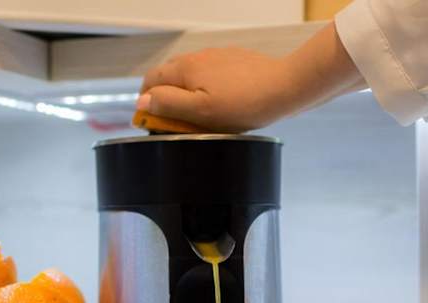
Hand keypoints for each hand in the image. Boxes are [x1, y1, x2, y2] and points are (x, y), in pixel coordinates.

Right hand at [138, 47, 297, 132]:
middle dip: (165, 96)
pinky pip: (211, 73)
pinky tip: (220, 102)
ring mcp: (217, 57)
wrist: (286, 87)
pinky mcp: (235, 61)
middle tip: (172, 120)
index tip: (149, 119)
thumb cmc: (243, 104)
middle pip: (169, 75)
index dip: (145, 100)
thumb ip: (168, 105)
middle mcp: (198, 57)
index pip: (151, 80)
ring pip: (191, 74)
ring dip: (186, 92)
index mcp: (185, 69)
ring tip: (197, 113)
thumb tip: (142, 102)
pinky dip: (206, 87)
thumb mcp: (200, 111)